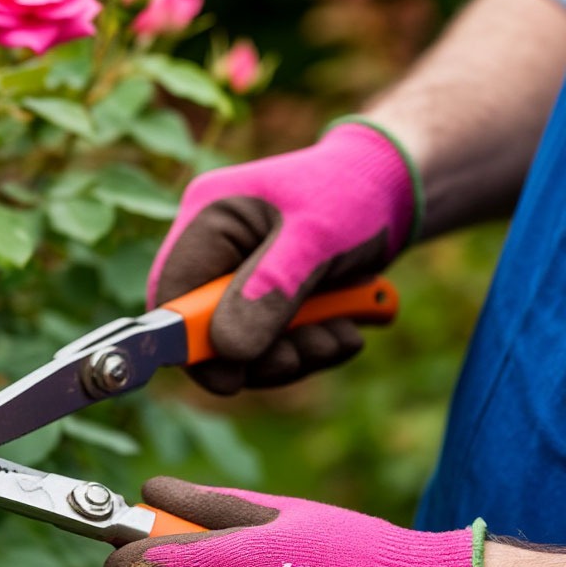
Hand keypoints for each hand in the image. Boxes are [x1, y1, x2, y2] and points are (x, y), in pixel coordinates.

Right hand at [149, 122, 418, 391]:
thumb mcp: (315, 239)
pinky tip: (345, 332)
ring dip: (292, 355)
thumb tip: (228, 350)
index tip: (231, 378)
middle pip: (204, 330)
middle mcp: (213, 250)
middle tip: (301, 356)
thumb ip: (270, 289)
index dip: (190, 344)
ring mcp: (238, 275)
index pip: (171, 294)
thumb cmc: (351, 193)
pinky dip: (308, 349)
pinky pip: (271, 343)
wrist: (394, 187)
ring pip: (242, 345)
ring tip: (339, 338)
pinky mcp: (266, 297)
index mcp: (207, 218)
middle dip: (256, 354)